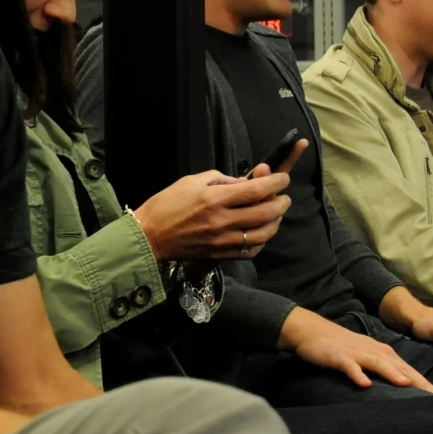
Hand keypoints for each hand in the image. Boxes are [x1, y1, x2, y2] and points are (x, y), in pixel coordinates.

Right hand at [132, 165, 291, 262]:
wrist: (149, 236)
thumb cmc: (166, 204)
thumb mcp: (191, 181)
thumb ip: (221, 179)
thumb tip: (244, 182)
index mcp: (213, 198)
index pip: (255, 190)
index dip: (275, 183)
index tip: (283, 179)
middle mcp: (220, 220)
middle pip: (264, 212)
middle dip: (281, 202)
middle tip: (284, 197)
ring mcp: (221, 240)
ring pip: (262, 234)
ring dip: (275, 223)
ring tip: (276, 215)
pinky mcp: (218, 254)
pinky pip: (249, 251)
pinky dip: (261, 242)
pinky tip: (261, 233)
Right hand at [280, 309, 432, 392]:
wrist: (313, 331)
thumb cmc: (343, 347)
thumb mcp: (367, 356)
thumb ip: (384, 369)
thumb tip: (402, 386)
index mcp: (384, 354)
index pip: (409, 371)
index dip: (425, 384)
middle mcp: (375, 352)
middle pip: (400, 368)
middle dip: (418, 382)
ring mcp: (357, 354)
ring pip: (378, 364)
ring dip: (392, 374)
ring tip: (405, 385)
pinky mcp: (340, 357)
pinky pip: (350, 367)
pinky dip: (357, 374)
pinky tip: (364, 385)